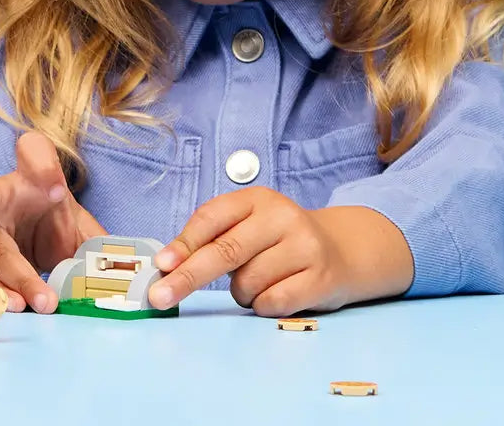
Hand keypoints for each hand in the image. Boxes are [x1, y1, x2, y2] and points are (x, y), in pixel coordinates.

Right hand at [0, 131, 105, 313]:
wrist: (13, 236)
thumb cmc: (47, 222)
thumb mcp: (73, 222)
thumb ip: (95, 240)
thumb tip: (126, 269)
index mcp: (29, 174)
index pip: (33, 151)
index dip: (42, 166)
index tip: (57, 189)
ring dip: (10, 276)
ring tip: (34, 301)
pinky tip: (14, 308)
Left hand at [147, 188, 413, 315]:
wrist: (343, 249)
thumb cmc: (278, 239)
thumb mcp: (249, 224)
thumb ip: (214, 238)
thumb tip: (168, 267)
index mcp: (257, 198)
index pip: (212, 217)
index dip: (184, 242)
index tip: (161, 264)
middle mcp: (282, 217)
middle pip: (225, 251)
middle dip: (188, 277)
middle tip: (160, 297)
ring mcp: (304, 246)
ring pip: (247, 282)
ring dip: (239, 292)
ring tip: (257, 281)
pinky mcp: (321, 279)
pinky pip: (271, 303)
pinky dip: (261, 305)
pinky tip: (275, 293)